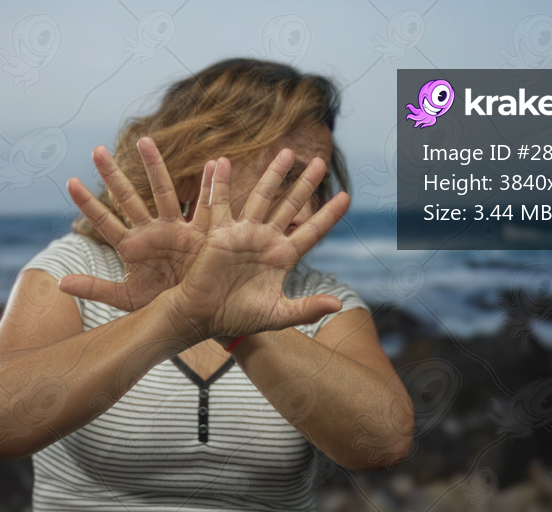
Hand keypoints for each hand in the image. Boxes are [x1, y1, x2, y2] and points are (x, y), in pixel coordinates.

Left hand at [60, 137, 214, 310]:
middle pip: (128, 197)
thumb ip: (95, 289)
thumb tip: (59, 283)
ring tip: (144, 140)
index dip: (87, 202)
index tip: (70, 182)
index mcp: (131, 246)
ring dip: (154, 166)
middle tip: (96, 150)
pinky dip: (209, 185)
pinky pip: (203, 205)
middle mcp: (150, 232)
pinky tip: (211, 164)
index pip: (104, 220)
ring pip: (162, 191)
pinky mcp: (199, 234)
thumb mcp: (126, 299)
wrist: (194, 312)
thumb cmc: (161, 304)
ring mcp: (174, 229)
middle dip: (112, 174)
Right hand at [169, 149, 350, 339]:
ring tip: (286, 152)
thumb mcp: (277, 315)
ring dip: (273, 175)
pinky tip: (223, 162)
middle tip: (319, 162)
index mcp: (283, 257)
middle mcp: (266, 240)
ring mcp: (244, 233)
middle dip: (305, 184)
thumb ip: (307, 309)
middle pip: (290, 205)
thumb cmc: (239, 318)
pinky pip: (220, 203)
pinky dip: (220, 183)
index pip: (312, 230)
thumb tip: (338, 304)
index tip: (346, 196)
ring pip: (262, 197)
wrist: (204, 318)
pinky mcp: (220, 233)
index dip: (329, 214)